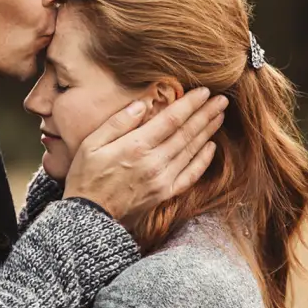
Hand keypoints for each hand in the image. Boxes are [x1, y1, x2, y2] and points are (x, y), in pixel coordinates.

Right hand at [63, 87, 226, 223]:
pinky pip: (190, 175)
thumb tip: (142, 104)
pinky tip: (211, 148)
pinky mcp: (165, 194)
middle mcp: (154, 162)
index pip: (171, 119)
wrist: (89, 216)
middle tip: (222, 100)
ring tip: (219, 117)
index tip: (204, 91)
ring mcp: (162, 179)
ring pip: (192, 151)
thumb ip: (118, 122)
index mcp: (136, 145)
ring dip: (208, 132)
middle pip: (187, 133)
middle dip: (206, 114)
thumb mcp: (91, 143)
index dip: (190, 104)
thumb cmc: (86, 176)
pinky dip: (203, 160)